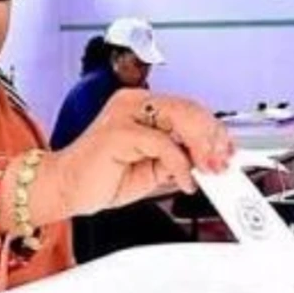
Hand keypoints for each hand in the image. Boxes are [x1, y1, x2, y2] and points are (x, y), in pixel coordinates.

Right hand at [36, 89, 233, 219]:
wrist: (65, 189)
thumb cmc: (102, 178)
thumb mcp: (153, 169)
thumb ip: (177, 159)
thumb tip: (207, 160)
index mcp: (142, 106)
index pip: (189, 108)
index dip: (214, 130)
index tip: (228, 151)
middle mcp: (133, 103)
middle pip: (190, 109)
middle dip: (213, 139)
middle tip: (222, 164)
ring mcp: (125, 114)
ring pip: (181, 118)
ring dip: (202, 147)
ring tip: (208, 170)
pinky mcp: (119, 132)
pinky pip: (163, 144)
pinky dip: (180, 165)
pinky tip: (184, 180)